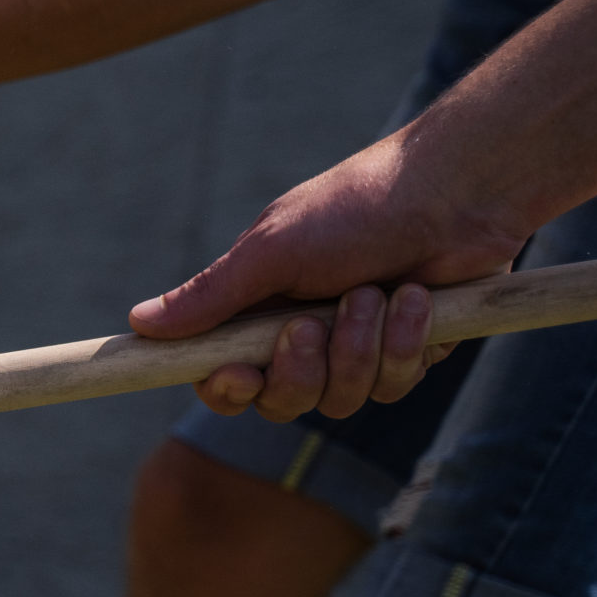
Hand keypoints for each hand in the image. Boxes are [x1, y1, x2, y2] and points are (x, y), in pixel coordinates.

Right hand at [129, 131, 523, 421]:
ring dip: (361, 348)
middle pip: (282, 401)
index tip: (240, 375)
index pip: (224, 376)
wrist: (458, 195)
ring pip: (342, 399)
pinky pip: (394, 386)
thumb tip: (139, 323)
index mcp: (259, 309)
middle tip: (314, 323)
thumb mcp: (272, 250)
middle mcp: (304, 335)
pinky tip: (416, 299)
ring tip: (378, 292)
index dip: (227, 388)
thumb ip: (209, 295)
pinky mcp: (409, 354)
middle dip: (302, 368)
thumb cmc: (357, 208)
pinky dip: (404, 344)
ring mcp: (358, 349)